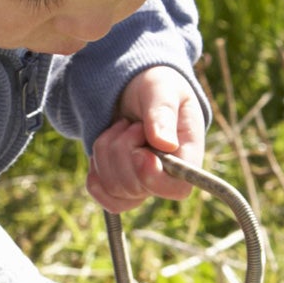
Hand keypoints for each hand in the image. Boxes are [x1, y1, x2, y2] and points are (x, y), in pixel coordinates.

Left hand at [86, 65, 205, 212]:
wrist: (134, 88)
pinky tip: (102, 150)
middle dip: (123, 151)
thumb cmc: (156, 86)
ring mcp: (144, 183)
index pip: (178, 189)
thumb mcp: (162, 88)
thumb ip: (163, 112)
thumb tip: (165, 144)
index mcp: (188, 154)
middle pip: (138, 187)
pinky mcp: (122, 185)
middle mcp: (167, 175)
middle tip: (130, 124)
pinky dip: (95, 172)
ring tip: (119, 128)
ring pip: (116, 189)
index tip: (140, 153)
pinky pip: (104, 196)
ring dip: (107, 153)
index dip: (154, 178)